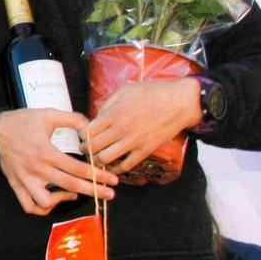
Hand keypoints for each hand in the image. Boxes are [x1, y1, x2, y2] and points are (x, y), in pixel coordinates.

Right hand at [0, 109, 115, 216]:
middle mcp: (36, 169)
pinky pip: (29, 206)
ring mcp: (25, 180)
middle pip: (70, 185)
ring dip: (64, 201)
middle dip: (94, 191)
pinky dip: (43, 208)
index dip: (97, 175)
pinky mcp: (17, 185)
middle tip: (109, 194)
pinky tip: (55, 200)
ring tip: (75, 194)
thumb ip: (72, 119)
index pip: (77, 168)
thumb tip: (91, 127)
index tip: (112, 180)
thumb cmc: (22, 122)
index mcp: (46, 152)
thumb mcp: (48, 114)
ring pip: (46, 202)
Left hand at [86, 78, 200, 174]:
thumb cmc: (153, 92)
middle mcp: (121, 129)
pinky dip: (115, 169)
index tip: (81, 135)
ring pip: (105, 159)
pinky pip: (126, 166)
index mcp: (114, 113)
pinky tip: (111, 167)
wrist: (180, 102)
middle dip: (85, 150)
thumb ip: (108, 104)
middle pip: (92, 147)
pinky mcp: (146, 150)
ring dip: (97, 160)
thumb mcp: (125, 90)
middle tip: (85, 149)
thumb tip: (96, 118)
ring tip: (96, 158)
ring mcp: (133, 141)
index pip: (86, 131)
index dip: (80, 135)